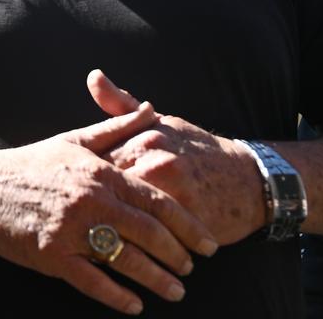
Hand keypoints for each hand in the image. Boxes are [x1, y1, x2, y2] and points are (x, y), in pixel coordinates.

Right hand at [0, 104, 217, 314]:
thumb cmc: (30, 164)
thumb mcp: (75, 140)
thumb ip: (117, 127)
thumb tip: (150, 107)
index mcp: (101, 174)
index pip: (158, 202)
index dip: (189, 225)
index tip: (209, 243)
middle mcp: (91, 201)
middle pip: (149, 233)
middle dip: (178, 255)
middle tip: (193, 269)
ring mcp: (72, 229)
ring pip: (126, 259)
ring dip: (156, 279)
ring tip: (175, 292)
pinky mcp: (52, 253)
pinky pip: (92, 280)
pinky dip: (117, 296)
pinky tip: (134, 306)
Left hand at [87, 70, 265, 244]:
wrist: (249, 180)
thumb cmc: (197, 150)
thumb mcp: (162, 123)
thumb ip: (121, 106)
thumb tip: (93, 76)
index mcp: (144, 138)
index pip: (94, 159)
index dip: (81, 175)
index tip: (72, 186)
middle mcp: (155, 162)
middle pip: (105, 187)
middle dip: (91, 201)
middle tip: (78, 213)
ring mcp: (172, 192)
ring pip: (124, 212)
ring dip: (108, 223)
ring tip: (95, 234)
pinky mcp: (185, 221)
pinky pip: (149, 235)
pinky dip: (134, 242)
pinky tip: (122, 246)